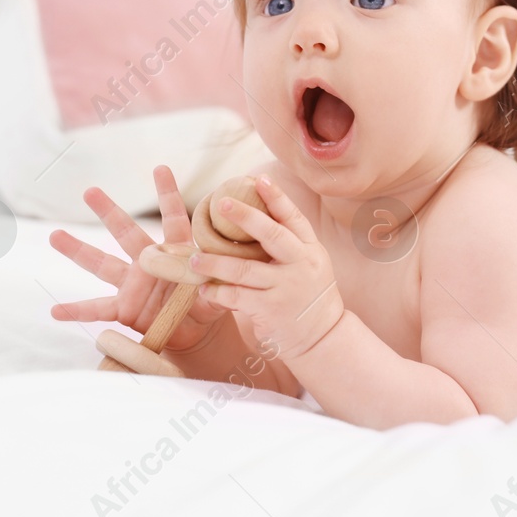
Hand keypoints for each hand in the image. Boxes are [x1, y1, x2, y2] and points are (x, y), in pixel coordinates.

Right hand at [48, 165, 227, 353]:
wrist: (197, 332)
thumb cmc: (209, 304)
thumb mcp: (221, 291)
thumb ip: (221, 280)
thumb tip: (226, 271)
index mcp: (176, 252)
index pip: (174, 219)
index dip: (168, 195)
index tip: (160, 169)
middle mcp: (149, 262)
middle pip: (126, 233)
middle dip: (109, 212)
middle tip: (90, 190)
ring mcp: (133, 284)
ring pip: (102, 264)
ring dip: (78, 250)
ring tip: (55, 235)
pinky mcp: (124, 308)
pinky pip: (98, 309)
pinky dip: (77, 311)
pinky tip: (55, 310)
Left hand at [190, 174, 343, 360]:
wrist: (323, 338)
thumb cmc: (308, 297)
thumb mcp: (310, 266)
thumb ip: (289, 246)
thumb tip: (256, 218)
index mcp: (310, 250)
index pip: (293, 218)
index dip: (276, 197)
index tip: (259, 178)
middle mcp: (301, 264)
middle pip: (272, 234)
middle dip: (245, 217)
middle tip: (221, 203)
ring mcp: (286, 288)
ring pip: (245, 269)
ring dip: (215, 263)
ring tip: (193, 258)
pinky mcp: (271, 310)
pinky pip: (237, 297)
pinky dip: (217, 293)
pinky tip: (204, 290)